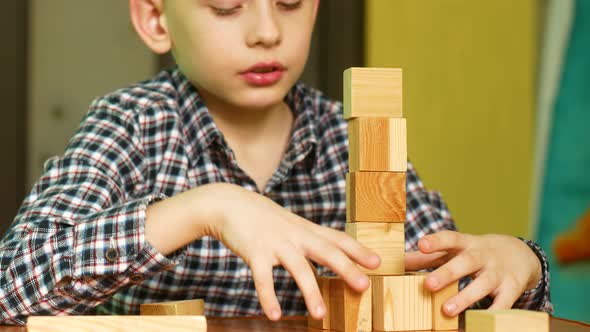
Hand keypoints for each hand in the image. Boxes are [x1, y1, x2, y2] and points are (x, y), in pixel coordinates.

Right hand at [206, 183, 380, 320]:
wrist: (228, 203)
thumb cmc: (262, 218)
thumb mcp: (290, 224)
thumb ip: (308, 238)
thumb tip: (330, 255)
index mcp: (305, 229)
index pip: (337, 238)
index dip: (357, 250)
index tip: (377, 262)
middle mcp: (295, 235)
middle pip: (326, 251)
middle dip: (346, 268)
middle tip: (364, 286)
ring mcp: (276, 243)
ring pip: (298, 268)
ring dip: (310, 292)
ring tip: (321, 315)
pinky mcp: (255, 251)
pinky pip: (263, 278)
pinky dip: (269, 297)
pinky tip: (275, 315)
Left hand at [405, 231, 541, 315]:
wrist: (520, 254)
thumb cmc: (476, 252)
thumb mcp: (455, 250)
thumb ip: (428, 256)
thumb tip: (399, 261)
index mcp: (466, 243)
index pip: (451, 239)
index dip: (436, 241)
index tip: (422, 244)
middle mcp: (483, 256)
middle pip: (466, 262)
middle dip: (447, 273)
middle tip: (428, 284)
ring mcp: (498, 272)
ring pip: (483, 284)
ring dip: (465, 297)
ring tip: (446, 310)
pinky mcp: (511, 289)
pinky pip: (503, 303)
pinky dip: (492, 313)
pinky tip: (478, 322)